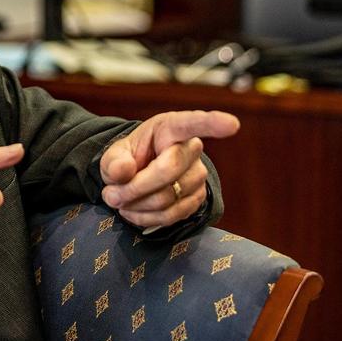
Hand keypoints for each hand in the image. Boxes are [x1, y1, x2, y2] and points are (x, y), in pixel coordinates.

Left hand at [100, 110, 238, 229]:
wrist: (135, 179)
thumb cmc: (127, 160)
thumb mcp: (112, 156)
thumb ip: (114, 162)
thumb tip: (124, 171)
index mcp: (169, 128)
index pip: (192, 123)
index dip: (212, 123)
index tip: (231, 124)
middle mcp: (190, 150)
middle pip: (168, 170)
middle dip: (134, 187)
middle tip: (110, 194)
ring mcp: (197, 176)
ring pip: (167, 198)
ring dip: (136, 205)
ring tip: (119, 200)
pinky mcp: (197, 200)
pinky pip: (171, 215)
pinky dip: (145, 218)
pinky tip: (132, 211)